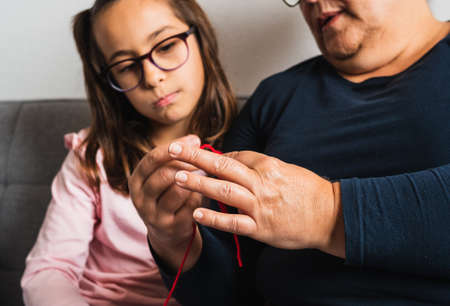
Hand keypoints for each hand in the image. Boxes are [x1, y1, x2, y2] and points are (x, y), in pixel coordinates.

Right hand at [128, 135, 203, 269]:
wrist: (167, 231)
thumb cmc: (167, 193)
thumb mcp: (163, 175)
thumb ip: (175, 157)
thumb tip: (194, 139)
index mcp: (136, 180)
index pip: (151, 159)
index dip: (172, 148)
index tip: (194, 140)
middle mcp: (140, 198)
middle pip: (163, 175)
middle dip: (186, 165)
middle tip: (203, 161)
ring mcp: (154, 215)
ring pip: (177, 191)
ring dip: (195, 180)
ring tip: (206, 173)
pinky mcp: (170, 227)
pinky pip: (190, 205)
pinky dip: (199, 195)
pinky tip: (205, 190)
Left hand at [168, 142, 344, 257]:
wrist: (330, 216)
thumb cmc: (310, 191)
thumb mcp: (287, 169)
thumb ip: (262, 166)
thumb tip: (239, 161)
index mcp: (269, 165)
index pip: (235, 156)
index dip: (215, 156)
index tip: (201, 158)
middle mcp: (261, 183)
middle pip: (223, 166)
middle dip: (195, 157)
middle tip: (174, 150)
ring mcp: (260, 206)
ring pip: (224, 191)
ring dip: (199, 184)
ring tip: (178, 178)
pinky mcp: (261, 228)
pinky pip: (233, 222)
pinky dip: (213, 218)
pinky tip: (196, 213)